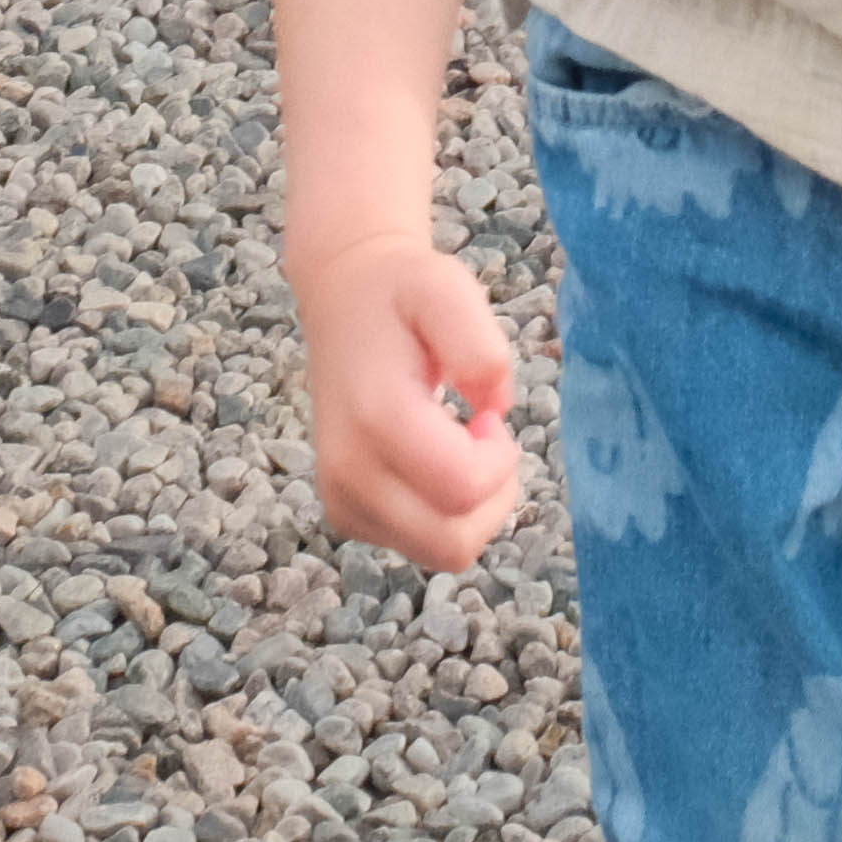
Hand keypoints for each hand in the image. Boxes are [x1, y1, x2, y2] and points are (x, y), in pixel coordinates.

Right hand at [293, 237, 522, 568]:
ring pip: (441, 552)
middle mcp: (349, 471)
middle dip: (492, 496)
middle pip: (453, 542)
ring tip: (458, 446)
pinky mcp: (346, 514)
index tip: (487, 416)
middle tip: (480, 437)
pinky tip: (433, 462)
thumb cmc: (403, 293)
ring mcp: (342, 499)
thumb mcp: (449, 289)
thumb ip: (480, 346)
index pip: (464, 489)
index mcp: (376, 417)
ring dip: (471, 508)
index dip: (499, 459)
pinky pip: (419, 547)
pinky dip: (444, 514)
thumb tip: (494, 409)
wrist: (344, 301)